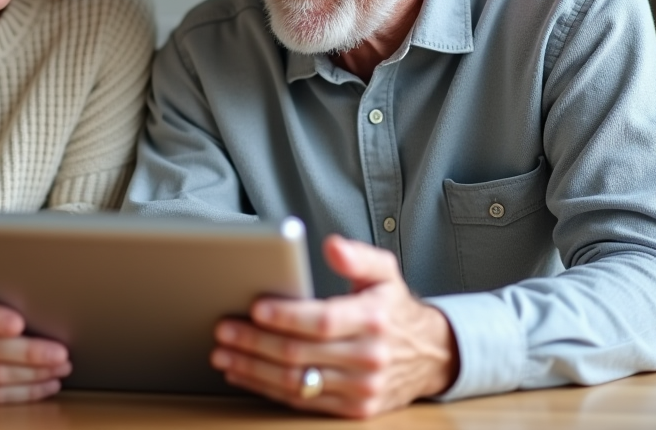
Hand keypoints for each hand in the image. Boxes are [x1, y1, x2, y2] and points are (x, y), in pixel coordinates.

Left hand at [210, 235, 458, 417]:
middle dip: (255, 343)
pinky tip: (244, 375)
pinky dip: (268, 389)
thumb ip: (358, 256)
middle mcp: (369, 358)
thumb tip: (332, 245)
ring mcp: (362, 389)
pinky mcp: (355, 410)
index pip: (322, 321)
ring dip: (253, 370)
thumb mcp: (385, 272)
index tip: (254, 308)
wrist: (431, 355)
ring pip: (297, 383)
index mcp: (374, 320)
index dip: (286, 316)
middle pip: (301, 353)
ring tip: (223, 355)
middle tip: (223, 331)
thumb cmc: (394, 308)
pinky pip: (303, 402)